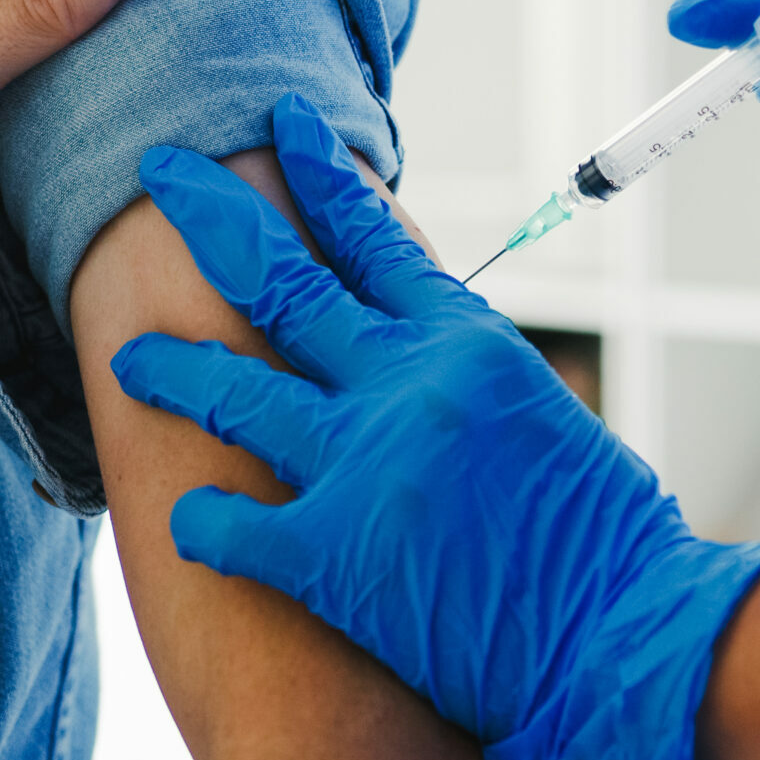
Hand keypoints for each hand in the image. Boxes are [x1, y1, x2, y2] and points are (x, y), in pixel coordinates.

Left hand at [110, 95, 759, 759]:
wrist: (628, 632)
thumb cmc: (606, 540)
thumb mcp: (542, 415)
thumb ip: (466, 376)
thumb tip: (418, 353)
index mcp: (466, 343)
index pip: (373, 235)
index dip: (318, 177)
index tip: (281, 127)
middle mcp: (406, 383)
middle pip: (280, 279)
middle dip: (209, 215)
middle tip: (159, 172)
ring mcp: (362, 463)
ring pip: (234, 390)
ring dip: (173, 368)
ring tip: (131, 358)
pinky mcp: (333, 553)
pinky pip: (231, 522)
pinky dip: (203, 519)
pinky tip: (187, 519)